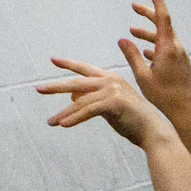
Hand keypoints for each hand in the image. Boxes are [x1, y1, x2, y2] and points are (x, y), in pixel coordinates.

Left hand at [39, 57, 171, 148]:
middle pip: (77, 82)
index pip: (84, 68)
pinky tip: (63, 125)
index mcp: (110, 77)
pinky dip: (74, 119)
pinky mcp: (113, 103)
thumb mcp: (109, 105)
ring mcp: (112, 90)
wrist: (151, 130)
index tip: (53, 60)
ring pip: (80, 102)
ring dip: (64, 114)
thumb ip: (93, 98)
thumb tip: (71, 97)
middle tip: (38, 89)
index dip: (68, 64)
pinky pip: (88, 111)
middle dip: (56, 86)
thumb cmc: (131, 119)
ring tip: (50, 122)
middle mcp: (110, 80)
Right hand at [127, 0, 190, 113]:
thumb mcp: (142, 76)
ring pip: (163, 38)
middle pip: (163, 25)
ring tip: (132, 32)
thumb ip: (132, 56)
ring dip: (148, 34)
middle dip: (148, 15)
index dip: (157, 2)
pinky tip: (146, 52)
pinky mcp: (181, 64)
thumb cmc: (163, 96)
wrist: (186, 110)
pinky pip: (167, 49)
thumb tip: (122, 40)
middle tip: (134, 7)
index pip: (163, 18)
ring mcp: (180, 56)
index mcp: (167, 48)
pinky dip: (155, 46)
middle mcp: (176, 48)